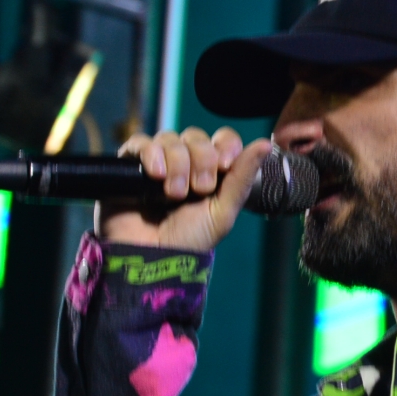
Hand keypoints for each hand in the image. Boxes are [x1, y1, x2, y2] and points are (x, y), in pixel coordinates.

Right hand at [96, 127, 273, 251]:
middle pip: (196, 137)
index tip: (224, 166)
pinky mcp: (130, 165)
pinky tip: (155, 175)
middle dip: (201, 160)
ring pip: (169, 139)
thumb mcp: (223, 212)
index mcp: (210, 171)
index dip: (225, 145)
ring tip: (174, 193)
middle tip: (198, 189)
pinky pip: (140, 143)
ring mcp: (157, 162)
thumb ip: (242, 177)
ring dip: (177, 164)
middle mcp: (185, 163)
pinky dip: (150, 154)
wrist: (151, 259)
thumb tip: (266, 144)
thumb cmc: (190, 241)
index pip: (222, 139)